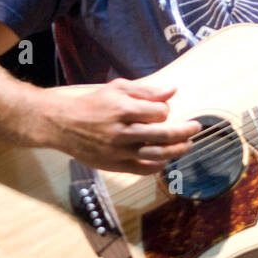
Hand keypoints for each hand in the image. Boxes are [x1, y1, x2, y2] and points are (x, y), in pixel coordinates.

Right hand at [43, 78, 201, 173]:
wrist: (62, 124)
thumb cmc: (92, 103)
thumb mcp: (117, 88)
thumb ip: (146, 90)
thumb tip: (173, 89)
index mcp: (123, 109)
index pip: (160, 113)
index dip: (165, 111)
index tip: (161, 111)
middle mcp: (122, 132)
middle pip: (164, 135)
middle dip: (185, 131)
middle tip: (196, 128)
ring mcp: (119, 151)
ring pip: (157, 154)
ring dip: (177, 150)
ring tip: (187, 145)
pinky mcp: (114, 165)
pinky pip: (143, 169)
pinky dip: (158, 165)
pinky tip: (165, 159)